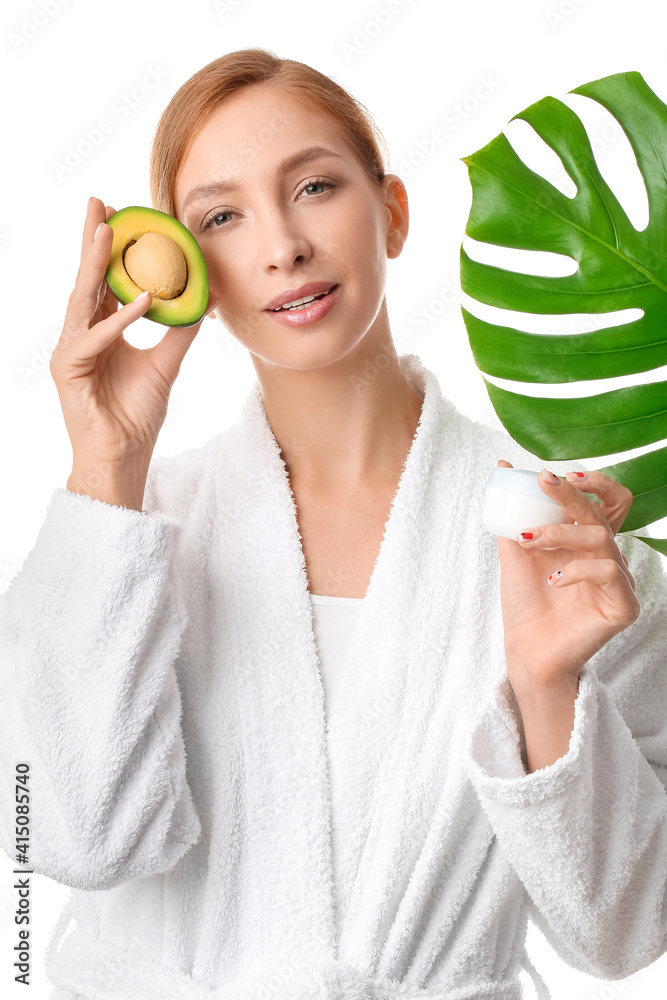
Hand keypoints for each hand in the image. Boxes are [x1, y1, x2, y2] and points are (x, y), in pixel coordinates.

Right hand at [50, 196, 208, 473]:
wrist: (125, 457)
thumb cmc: (137, 415)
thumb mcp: (166, 364)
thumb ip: (181, 330)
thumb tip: (206, 300)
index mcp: (101, 330)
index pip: (105, 281)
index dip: (112, 249)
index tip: (123, 215)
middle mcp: (82, 335)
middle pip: (87, 279)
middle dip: (92, 240)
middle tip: (100, 202)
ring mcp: (70, 351)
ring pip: (82, 299)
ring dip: (95, 264)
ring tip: (107, 230)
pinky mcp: (67, 370)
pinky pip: (95, 338)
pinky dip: (120, 319)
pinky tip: (144, 299)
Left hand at [496, 460, 640, 693]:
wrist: (526, 649)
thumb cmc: (526, 602)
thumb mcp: (516, 551)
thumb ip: (514, 512)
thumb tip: (502, 469)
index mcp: (588, 541)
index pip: (606, 500)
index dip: (592, 482)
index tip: (552, 474)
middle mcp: (608, 556)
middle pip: (602, 512)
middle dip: (572, 493)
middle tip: (545, 482)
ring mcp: (619, 580)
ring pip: (600, 538)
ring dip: (559, 533)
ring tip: (529, 542)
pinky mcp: (624, 605)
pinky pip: (608, 572)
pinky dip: (576, 569)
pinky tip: (552, 580)